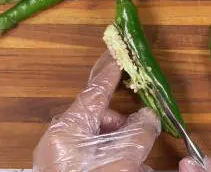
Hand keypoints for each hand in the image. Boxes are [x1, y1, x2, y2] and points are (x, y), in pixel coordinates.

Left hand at [33, 52, 160, 171]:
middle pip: (101, 117)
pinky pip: (96, 157)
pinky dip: (115, 160)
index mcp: (67, 129)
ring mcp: (63, 158)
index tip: (118, 51)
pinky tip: (132, 168)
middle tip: (145, 133)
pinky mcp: (69, 171)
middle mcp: (62, 140)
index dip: (111, 70)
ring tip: (141, 163)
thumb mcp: (121, 161)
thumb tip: (148, 115)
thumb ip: (138, 132)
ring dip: (125, 146)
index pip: (95, 90)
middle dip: (126, 123)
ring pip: (102, 140)